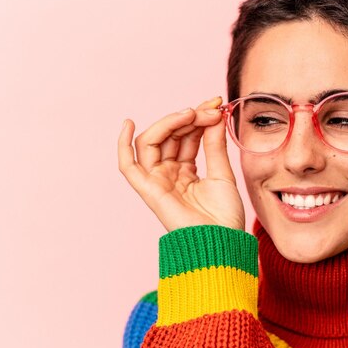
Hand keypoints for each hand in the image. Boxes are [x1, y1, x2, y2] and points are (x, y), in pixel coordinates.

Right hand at [118, 96, 244, 231]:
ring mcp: (157, 181)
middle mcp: (169, 174)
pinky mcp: (149, 189)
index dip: (199, 117)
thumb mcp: (223, 173)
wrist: (222, 242)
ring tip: (191, 114)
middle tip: (210, 109)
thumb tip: (215, 115)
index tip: (216, 104)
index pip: (186, 135)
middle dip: (189, 117)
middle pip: (169, 135)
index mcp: (186, 171)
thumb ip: (214, 144)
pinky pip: (127, 165)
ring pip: (152, 141)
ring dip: (170, 122)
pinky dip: (122, 144)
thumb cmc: (224, 217)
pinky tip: (129, 123)